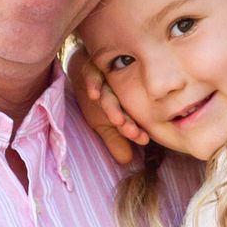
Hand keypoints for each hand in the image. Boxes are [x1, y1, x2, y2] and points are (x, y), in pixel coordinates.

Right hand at [65, 44, 148, 164]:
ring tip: (116, 119)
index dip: (135, 130)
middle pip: (124, 107)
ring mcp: (106, 78)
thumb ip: (114, 139)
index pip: (131, 118)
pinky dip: (93, 83)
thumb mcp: (103, 122)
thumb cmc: (98, 97)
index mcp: (124, 104)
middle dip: (127, 121)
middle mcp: (118, 91)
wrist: (83, 67)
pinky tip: (94, 94)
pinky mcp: (93, 65)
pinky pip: (93, 73)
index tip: (143, 139)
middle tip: (131, 131)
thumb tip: (127, 161)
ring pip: (110, 93)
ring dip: (113, 107)